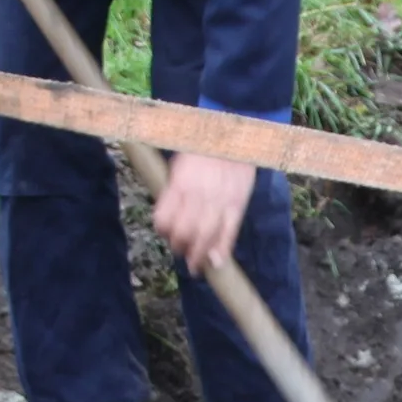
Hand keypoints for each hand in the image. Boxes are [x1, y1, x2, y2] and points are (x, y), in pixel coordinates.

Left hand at [151, 151, 256, 273]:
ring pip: (205, 238)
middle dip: (180, 248)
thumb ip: (173, 190)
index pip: (164, 220)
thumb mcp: (179, 165)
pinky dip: (222, 250)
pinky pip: (228, 232)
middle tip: (181, 252)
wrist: (233, 135)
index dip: (163, 231)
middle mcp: (197, 195)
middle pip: (183, 233)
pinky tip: (216, 262)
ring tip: (196, 265)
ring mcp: (219, 201)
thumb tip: (169, 216)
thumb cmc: (202, 149)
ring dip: (198, 256)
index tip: (166, 234)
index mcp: (179, 184)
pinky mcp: (237, 204)